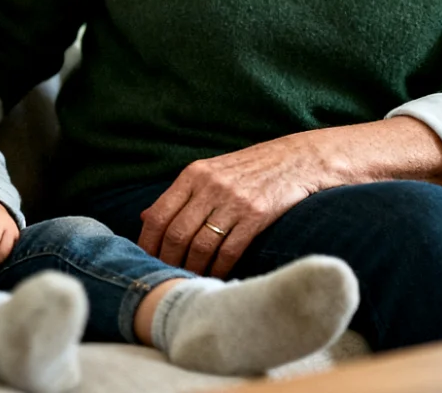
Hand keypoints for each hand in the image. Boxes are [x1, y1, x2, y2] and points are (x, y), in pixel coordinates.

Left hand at [138, 133, 328, 277]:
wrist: (296, 160)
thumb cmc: (249, 169)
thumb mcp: (210, 172)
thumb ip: (180, 195)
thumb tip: (145, 218)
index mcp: (194, 174)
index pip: (158, 215)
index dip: (147, 243)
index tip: (145, 260)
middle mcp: (210, 186)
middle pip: (177, 234)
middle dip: (168, 261)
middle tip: (166, 277)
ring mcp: (234, 201)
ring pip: (201, 246)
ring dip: (192, 268)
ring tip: (190, 280)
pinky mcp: (256, 216)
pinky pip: (229, 251)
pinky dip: (219, 269)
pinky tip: (216, 276)